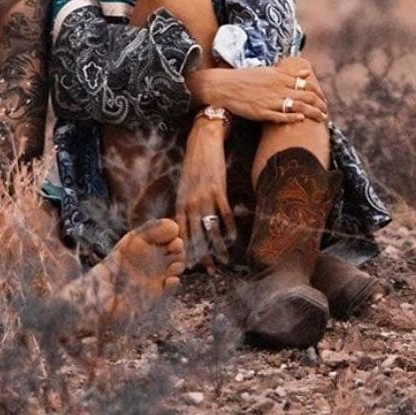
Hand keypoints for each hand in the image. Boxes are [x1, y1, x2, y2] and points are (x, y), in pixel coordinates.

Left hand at [176, 117, 236, 267]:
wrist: (203, 142)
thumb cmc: (194, 165)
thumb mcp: (185, 186)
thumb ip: (187, 205)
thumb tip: (191, 223)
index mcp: (181, 203)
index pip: (182, 233)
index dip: (187, 250)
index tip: (191, 266)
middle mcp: (190, 203)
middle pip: (196, 235)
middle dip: (203, 255)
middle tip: (210, 272)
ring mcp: (204, 197)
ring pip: (211, 228)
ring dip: (219, 246)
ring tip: (225, 260)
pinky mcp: (218, 190)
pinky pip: (224, 214)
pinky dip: (230, 227)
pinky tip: (234, 238)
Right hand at [200, 57, 327, 124]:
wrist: (224, 86)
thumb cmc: (246, 78)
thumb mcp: (269, 71)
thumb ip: (289, 73)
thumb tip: (307, 72)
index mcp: (280, 77)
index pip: (307, 85)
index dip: (319, 94)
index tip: (323, 100)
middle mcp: (278, 88)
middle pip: (306, 97)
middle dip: (320, 105)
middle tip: (325, 113)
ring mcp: (270, 101)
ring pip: (297, 107)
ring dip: (312, 113)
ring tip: (321, 119)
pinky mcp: (261, 112)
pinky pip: (280, 116)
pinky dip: (292, 118)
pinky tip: (301, 120)